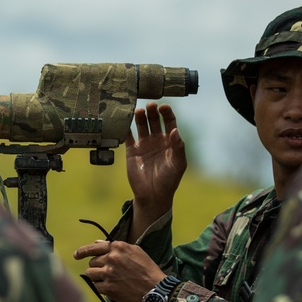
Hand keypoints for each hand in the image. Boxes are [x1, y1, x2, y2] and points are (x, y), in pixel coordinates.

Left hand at [73, 239, 165, 301]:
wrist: (155, 289)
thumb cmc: (147, 269)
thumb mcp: (135, 251)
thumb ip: (116, 247)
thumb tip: (97, 243)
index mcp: (117, 247)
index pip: (94, 247)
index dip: (83, 251)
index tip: (76, 255)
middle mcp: (111, 258)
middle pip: (92, 262)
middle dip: (97, 267)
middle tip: (108, 273)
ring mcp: (109, 273)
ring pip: (90, 274)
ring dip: (97, 277)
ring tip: (109, 280)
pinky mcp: (108, 288)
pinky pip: (96, 286)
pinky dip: (101, 288)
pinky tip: (111, 288)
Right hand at [125, 102, 186, 235]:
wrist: (153, 195)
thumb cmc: (169, 180)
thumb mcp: (178, 164)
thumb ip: (178, 147)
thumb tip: (175, 131)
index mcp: (170, 141)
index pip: (169, 122)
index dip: (167, 113)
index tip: (164, 107)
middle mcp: (157, 139)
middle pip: (154, 120)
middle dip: (152, 112)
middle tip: (150, 106)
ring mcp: (144, 144)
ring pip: (141, 125)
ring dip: (140, 117)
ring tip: (139, 111)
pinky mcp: (131, 150)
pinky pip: (127, 136)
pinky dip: (125, 128)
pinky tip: (124, 121)